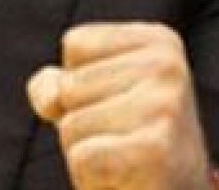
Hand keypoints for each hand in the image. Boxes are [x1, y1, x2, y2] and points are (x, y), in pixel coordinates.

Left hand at [27, 23, 213, 189]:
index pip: (75, 45)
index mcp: (158, 41)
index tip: (120, 108)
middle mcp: (167, 65)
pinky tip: (128, 180)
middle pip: (69, 86)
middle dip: (82, 122)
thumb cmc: (129, 146)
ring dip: (86, 151)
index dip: (80, 85)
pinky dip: (91, 178)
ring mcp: (164, 106)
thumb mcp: (94, 100)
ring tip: (125, 159)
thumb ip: (59, 84)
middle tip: (123, 141)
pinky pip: (82, 157)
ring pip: (70, 124)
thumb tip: (51, 98)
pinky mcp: (155, 150)